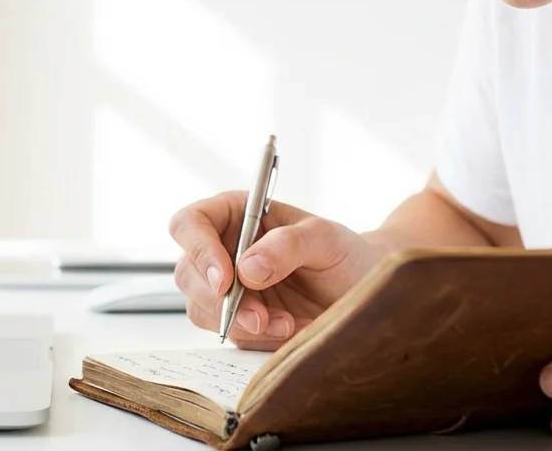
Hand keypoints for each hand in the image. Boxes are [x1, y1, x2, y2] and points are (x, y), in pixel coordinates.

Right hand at [167, 191, 385, 350]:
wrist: (362, 291)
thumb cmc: (345, 253)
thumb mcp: (326, 238)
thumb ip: (288, 245)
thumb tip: (247, 268)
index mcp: (235, 214)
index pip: (190, 224)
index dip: (199, 250)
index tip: (227, 281)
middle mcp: (222, 249)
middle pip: (189, 273)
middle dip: (222, 301)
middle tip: (260, 318)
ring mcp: (227, 287)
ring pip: (202, 309)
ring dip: (242, 324)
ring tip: (287, 323)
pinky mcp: (238, 318)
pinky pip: (230, 334)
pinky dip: (258, 338)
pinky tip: (289, 328)